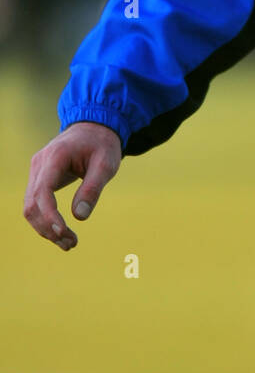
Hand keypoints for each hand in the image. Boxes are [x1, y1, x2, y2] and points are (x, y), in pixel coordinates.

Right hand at [24, 122, 122, 250]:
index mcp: (56, 157)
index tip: (63, 233)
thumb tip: (80, 217)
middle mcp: (39, 164)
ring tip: (69, 243)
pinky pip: (36, 203)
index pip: (43, 191)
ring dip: (46, 228)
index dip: (50, 215)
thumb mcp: (106, 165)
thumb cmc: (102, 145)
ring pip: (30, 206)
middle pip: (32, 204)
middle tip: (72, 244)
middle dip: (48, 228)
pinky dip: (46, 220)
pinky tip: (62, 232)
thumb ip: (93, 189)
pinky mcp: (39, 177)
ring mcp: (37, 171)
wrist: (94, 128)